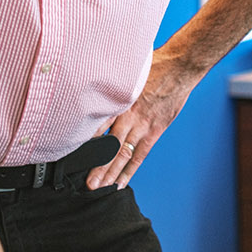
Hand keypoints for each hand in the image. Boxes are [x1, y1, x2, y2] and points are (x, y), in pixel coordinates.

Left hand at [87, 48, 199, 189]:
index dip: (83, 141)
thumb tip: (94, 80)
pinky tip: (121, 182)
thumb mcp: (127, 71)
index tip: (71, 154)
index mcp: (119, 101)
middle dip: (96, 166)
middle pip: (108, 146)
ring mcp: (143, 126)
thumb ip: (111, 83)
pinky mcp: (155, 131)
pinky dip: (130, 170)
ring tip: (98, 187)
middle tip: (85, 182)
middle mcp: (129, 116)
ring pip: (123, 154)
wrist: (180, 67)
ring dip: (110, 172)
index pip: (96, 126)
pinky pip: (140, 155)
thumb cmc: (155, 65)